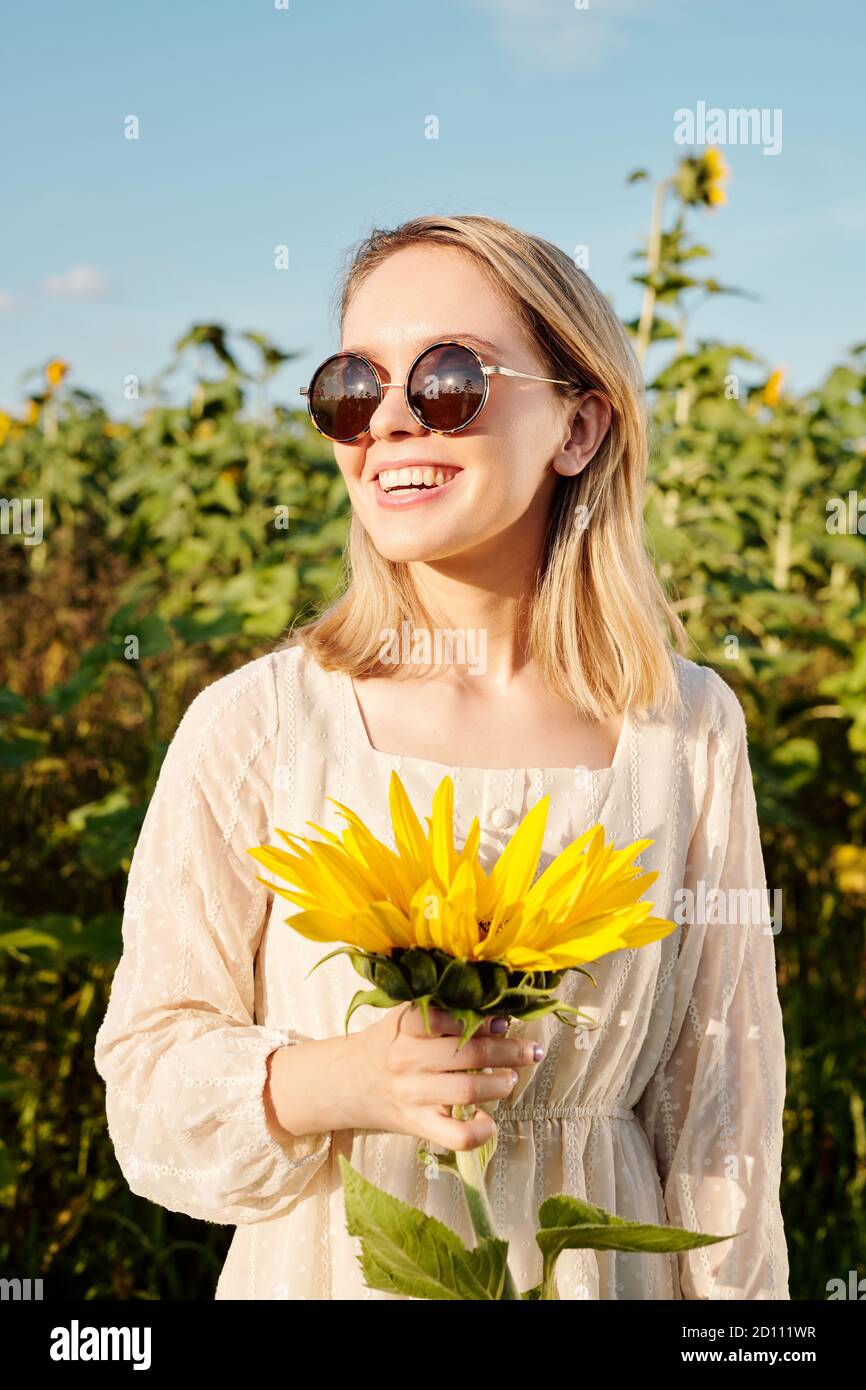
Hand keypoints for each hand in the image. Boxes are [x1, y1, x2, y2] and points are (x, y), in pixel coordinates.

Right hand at [266, 1003, 544, 1152]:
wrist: (345, 1083)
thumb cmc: (386, 1044)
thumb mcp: (405, 1017)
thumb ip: (444, 1011)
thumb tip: (499, 1016)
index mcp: (405, 1027)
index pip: (449, 1019)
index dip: (484, 1020)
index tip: (504, 1020)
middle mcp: (406, 1060)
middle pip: (469, 1055)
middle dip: (508, 1052)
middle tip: (529, 1051)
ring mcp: (412, 1096)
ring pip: (467, 1092)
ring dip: (500, 1084)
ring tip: (510, 1079)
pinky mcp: (418, 1126)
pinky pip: (456, 1137)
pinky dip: (481, 1131)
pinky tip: (490, 1120)